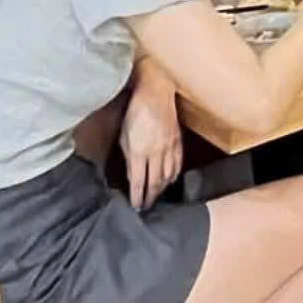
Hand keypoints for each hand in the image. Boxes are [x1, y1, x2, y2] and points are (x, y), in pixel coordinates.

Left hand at [120, 79, 182, 210]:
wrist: (155, 94)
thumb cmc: (134, 113)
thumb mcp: (124, 136)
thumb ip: (128, 158)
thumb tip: (131, 175)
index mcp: (139, 152)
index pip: (139, 182)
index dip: (138, 197)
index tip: (136, 207)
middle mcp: (156, 152)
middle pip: (155, 182)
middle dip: (151, 197)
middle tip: (147, 207)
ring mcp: (169, 147)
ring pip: (168, 175)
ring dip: (162, 188)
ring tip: (157, 196)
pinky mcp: (178, 141)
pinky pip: (178, 163)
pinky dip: (174, 175)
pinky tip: (170, 180)